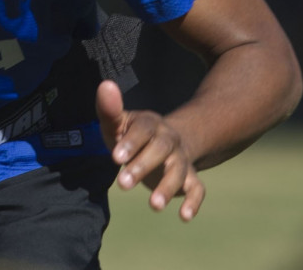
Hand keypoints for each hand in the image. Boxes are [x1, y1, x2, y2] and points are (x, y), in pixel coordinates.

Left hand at [96, 79, 204, 220]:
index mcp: (150, 123)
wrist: (162, 142)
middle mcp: (169, 139)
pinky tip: (184, 217)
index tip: (115, 158)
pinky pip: (197, 188)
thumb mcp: (118, 123)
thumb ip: (109, 109)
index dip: (131, 142)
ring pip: (178, 170)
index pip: (143, 129)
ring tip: (153, 205)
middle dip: (143, 166)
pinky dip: (193, 202)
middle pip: (161, 149)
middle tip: (123, 184)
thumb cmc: (131, 134)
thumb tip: (105, 84)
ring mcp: (181, 159)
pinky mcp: (190, 177)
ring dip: (168, 188)